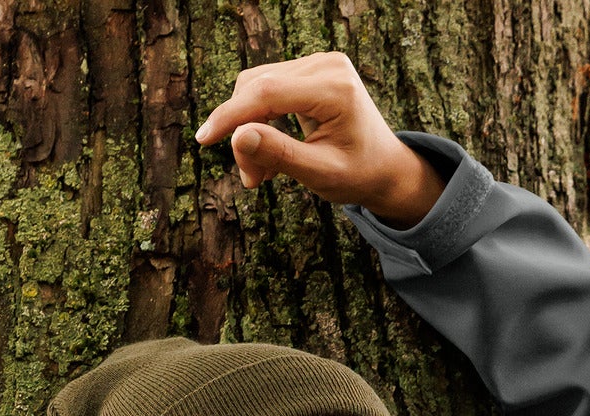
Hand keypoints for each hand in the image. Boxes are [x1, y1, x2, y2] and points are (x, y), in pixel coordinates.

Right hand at [195, 53, 447, 226]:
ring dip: (250, 128)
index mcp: (335, 88)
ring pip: (258, 87)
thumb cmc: (359, 176)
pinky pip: (269, 88)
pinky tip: (268, 152)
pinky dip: (260, 121)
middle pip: (259, 87)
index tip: (203, 139)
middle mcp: (327, 65)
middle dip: (244, 132)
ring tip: (262, 173)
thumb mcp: (321, 174)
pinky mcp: (310, 69)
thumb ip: (280, 155)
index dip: (230, 116)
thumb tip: (237, 136)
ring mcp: (319, 62)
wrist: (386, 168)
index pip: (267, 93)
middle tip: (252, 180)